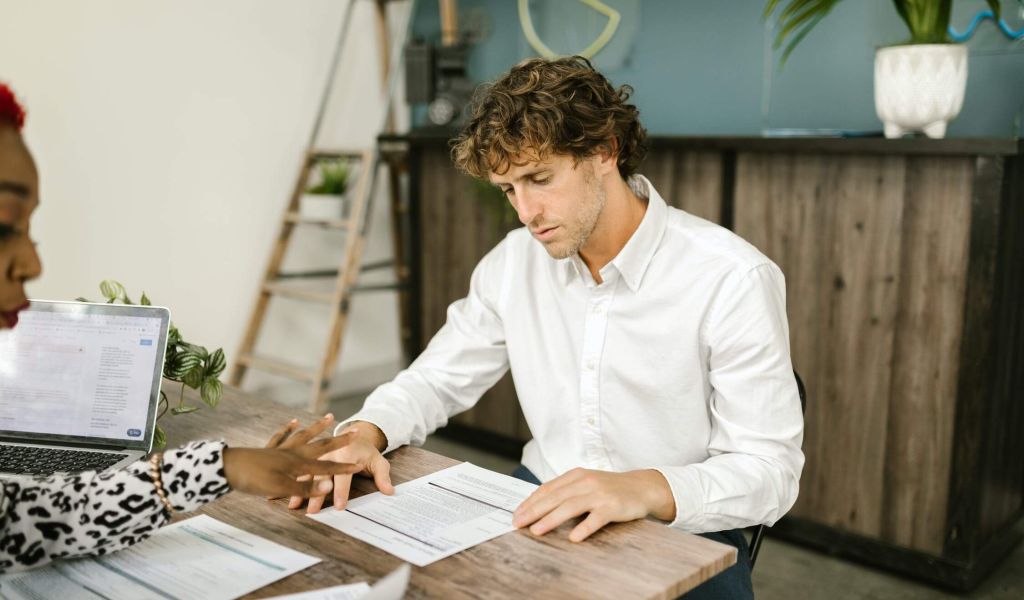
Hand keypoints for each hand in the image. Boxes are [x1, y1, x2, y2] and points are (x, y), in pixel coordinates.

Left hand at [223, 414, 360, 497]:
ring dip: (317, 428)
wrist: (226, 468)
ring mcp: (280, 450)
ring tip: (329, 417)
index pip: (326, 467)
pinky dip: (288, 429)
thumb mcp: (281, 487)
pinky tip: (292, 423)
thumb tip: (330, 485)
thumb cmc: (254, 480)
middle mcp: (292, 454)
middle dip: (338, 440)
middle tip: (354, 430)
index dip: (343, 468)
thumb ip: (306, 486)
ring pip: (303, 436)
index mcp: (297, 464)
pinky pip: (281, 437)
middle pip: (320, 446)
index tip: (359, 465)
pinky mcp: (268, 450)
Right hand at [288, 420, 394, 513]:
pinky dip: (291, 483)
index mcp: (347, 454)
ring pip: (307, 473)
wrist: (355, 433)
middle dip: (316, 494)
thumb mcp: (378, 461)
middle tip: (312, 511)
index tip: (339, 506)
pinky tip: (283, 495)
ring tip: (294, 505)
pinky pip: (298, 471)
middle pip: (322, 476)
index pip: (344, 476)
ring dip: (300, 489)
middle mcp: (330, 454)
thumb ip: (382, 476)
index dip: (342, 492)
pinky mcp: (310, 457)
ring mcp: (318, 455)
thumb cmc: (367, 453)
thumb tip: (389, 491)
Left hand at [511, 468, 675, 541]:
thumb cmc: (610, 488)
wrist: (642, 487)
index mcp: (576, 475)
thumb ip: (566, 491)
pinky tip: (573, 538)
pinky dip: (584, 528)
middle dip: (533, 510)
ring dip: (551, 519)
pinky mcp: (613, 507)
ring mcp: (600, 494)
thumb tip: (539, 506)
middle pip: (555, 497)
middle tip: (518, 523)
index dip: (530, 501)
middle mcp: (586, 482)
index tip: (516, 514)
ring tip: (536, 530)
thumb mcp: (586, 483)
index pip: (548, 489)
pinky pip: (596, 519)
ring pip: (570, 506)